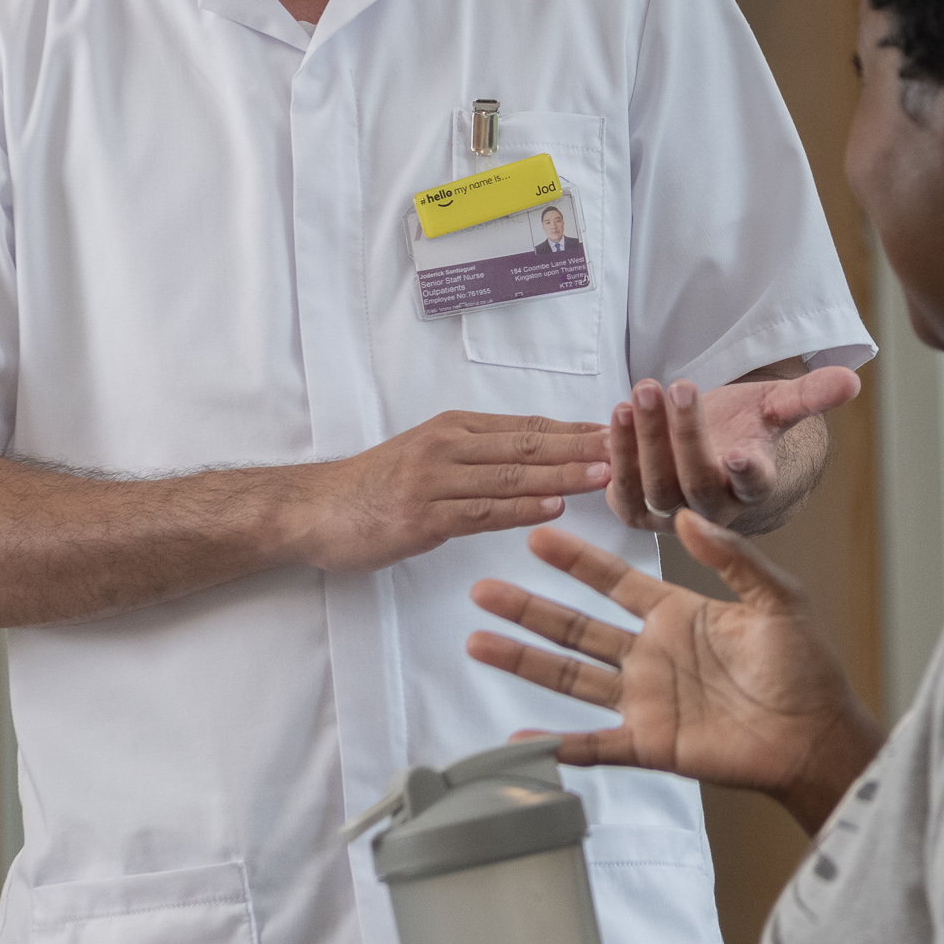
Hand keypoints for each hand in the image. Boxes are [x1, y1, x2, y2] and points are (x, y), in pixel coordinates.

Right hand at [293, 412, 611, 573]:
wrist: (313, 509)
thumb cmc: (375, 488)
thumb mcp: (430, 457)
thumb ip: (479, 457)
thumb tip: (539, 460)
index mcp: (456, 429)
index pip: (529, 427)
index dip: (577, 430)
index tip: (620, 432)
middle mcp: (449, 446)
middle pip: (527, 445)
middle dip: (582, 446)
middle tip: (630, 446)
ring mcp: (434, 480)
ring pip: (509, 476)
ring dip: (561, 476)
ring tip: (605, 475)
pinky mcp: (420, 516)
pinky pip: (479, 511)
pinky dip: (519, 510)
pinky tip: (551, 509)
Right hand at [469, 514, 881, 829]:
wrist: (816, 734)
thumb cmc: (805, 667)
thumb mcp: (775, 599)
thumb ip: (732, 558)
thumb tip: (684, 518)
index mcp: (677, 614)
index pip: (613, 581)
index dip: (575, 560)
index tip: (536, 536)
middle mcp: (650, 655)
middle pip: (576, 627)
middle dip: (529, 608)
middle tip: (482, 589)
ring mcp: (645, 700)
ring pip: (571, 678)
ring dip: (525, 661)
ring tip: (478, 642)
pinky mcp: (650, 743)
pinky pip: (593, 746)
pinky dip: (555, 746)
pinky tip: (519, 739)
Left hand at [604, 365, 860, 531]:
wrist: (711, 453)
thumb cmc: (744, 427)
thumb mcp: (775, 406)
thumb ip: (808, 396)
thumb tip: (851, 379)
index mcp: (753, 487)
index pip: (755, 484)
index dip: (749, 472)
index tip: (743, 453)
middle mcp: (714, 509)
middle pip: (697, 481)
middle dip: (684, 433)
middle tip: (677, 385)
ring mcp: (674, 515)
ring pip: (656, 488)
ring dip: (644, 440)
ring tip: (639, 394)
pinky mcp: (640, 513)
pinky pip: (624, 495)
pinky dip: (617, 457)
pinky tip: (615, 417)